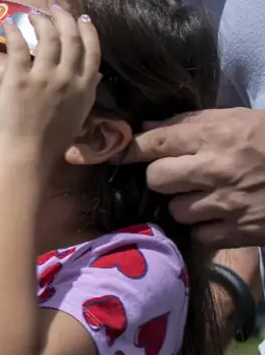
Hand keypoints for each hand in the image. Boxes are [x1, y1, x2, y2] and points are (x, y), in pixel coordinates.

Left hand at [0, 7, 99, 164]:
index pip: (92, 51)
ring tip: (33, 14)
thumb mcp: (76, 119)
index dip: (88, 31)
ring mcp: (44, 77)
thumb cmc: (47, 147)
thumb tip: (94, 77)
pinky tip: (9, 25)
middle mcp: (68, 79)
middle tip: (56, 9)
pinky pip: (18, 46)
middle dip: (65, 19)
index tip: (83, 18)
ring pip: (48, 37)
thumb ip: (84, 95)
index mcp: (84, 90)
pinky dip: (14, 31)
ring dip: (41, 21)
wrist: (23, 159)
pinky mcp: (19, 78)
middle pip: (71, 38)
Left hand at [129, 109, 264, 247]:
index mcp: (215, 135)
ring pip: (176, 210)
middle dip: (163, 178)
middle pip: (157, 179)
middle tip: (178, 176)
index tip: (113, 152)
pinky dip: (206, 229)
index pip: (153, 142)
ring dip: (185, 205)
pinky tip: (221, 217)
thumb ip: (193, 123)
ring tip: (206, 197)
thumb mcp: (241, 120)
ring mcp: (227, 203)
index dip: (129, 149)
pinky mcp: (240, 232)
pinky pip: (201, 235)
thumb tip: (149, 127)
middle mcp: (215, 169)